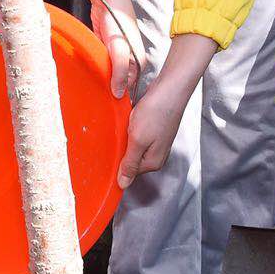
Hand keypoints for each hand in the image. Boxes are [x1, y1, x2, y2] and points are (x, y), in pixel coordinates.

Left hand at [82, 0, 142, 97]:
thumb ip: (119, 72)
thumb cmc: (116, 21)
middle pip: (118, 83)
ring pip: (108, 75)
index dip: (118, 99)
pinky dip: (95, 71)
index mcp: (138, 63)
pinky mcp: (106, 50)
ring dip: (100, 81)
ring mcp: (117, 56)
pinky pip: (101, 66)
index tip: (107, 111)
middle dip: (108, 91)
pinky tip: (87, 77)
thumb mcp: (119, 49)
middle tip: (96, 103)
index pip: (128, 89)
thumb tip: (118, 94)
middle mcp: (129, 61)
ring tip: (89, 93)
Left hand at [116, 33, 215, 187]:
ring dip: (124, 137)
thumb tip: (123, 185)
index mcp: (152, 162)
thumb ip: (129, 163)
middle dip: (120, 149)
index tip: (103, 154)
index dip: (115, 163)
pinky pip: (137, 134)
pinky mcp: (155, 129)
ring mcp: (156, 141)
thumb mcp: (138, 140)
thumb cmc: (156, 113)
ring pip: (133, 145)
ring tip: (121, 126)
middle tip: (113, 135)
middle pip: (130, 159)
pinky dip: (130, 128)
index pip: (128, 172)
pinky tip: (127, 120)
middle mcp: (156, 154)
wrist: (171, 88)